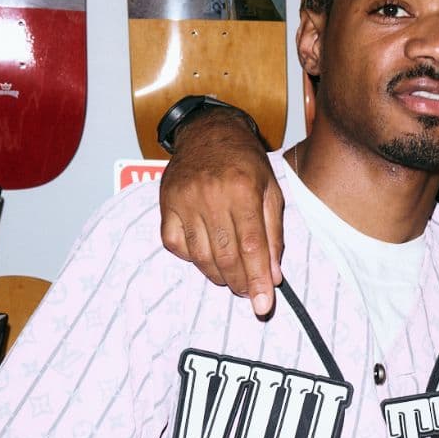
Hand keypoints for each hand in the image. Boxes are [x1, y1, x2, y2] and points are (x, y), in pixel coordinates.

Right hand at [159, 110, 283, 314]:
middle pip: (225, 256)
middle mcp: (211, 195)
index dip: (258, 280)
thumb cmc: (245, 163)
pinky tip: (207, 255)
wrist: (208, 132)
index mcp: (242, 189)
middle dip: (240, 283)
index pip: (252, 246)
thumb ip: (273, 234)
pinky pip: (175, 245)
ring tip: (232, 278)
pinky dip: (192, 258)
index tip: (264, 304)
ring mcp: (184, 200)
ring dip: (218, 275)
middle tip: (249, 293)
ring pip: (199, 256)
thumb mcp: (270, 191)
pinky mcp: (165, 204)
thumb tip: (273, 275)